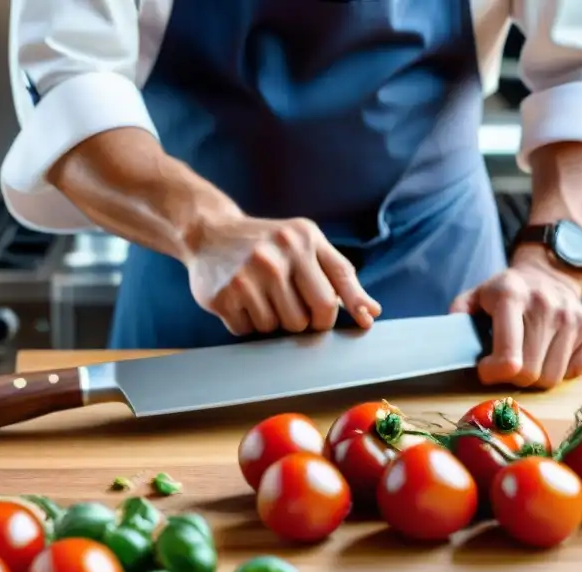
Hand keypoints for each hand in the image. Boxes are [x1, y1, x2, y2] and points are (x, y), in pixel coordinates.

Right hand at [185, 215, 381, 335]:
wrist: (210, 231)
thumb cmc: (270, 243)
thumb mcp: (308, 245)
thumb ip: (341, 277)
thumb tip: (371, 312)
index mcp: (304, 239)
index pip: (334, 294)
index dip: (341, 315)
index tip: (346, 323)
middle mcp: (276, 255)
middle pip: (308, 320)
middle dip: (304, 321)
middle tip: (290, 302)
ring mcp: (248, 275)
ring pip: (278, 328)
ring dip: (273, 321)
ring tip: (261, 295)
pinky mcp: (223, 295)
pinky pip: (248, 331)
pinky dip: (247, 322)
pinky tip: (241, 299)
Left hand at [450, 248, 581, 388]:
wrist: (549, 273)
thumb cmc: (505, 294)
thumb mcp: (476, 296)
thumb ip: (459, 316)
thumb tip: (449, 339)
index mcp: (511, 296)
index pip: (509, 360)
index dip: (492, 373)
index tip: (485, 367)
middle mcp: (546, 305)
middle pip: (529, 374)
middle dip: (512, 377)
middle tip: (506, 363)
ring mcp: (573, 317)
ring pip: (552, 378)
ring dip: (536, 376)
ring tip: (527, 356)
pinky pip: (574, 371)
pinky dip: (560, 370)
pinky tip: (549, 351)